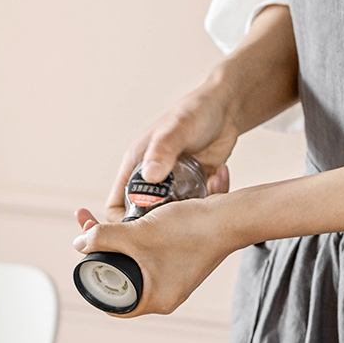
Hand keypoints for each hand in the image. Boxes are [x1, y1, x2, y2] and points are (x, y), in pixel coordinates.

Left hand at [74, 200, 230, 316]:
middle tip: (89, 227)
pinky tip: (132, 222)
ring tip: (105, 221)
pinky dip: (139, 240)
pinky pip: (152, 255)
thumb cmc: (189, 230)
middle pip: (121, 277)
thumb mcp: (137, 233)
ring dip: (120, 242)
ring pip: (136, 263)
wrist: (230, 218)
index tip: (84, 252)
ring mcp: (176, 280)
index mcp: (156, 300)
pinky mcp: (184, 263)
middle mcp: (166, 296)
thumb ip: (103, 238)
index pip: (112, 300)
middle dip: (103, 251)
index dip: (93, 276)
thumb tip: (78, 243)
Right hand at [103, 78, 235, 221]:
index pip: (116, 206)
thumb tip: (150, 176)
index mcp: (135, 167)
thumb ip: (163, 151)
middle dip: (159, 226)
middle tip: (179, 224)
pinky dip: (207, 203)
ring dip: (187, 215)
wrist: (226, 108)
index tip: (141, 234)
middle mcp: (151, 179)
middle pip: (144, 218)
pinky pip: (195, 208)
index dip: (121, 225)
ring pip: (171, 217)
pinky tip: (218, 181)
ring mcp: (173, 186)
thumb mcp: (176, 130)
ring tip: (204, 201)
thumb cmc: (195, 112)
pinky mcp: (194, 188)